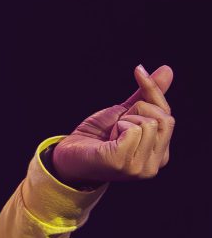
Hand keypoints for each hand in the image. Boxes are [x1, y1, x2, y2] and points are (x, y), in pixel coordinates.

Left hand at [51, 64, 174, 187]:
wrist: (69, 154)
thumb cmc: (97, 136)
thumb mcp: (125, 112)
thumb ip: (147, 95)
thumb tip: (167, 69)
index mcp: (159, 154)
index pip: (168, 116)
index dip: (153, 90)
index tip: (138, 70)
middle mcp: (154, 165)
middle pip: (163, 118)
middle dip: (137, 110)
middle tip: (118, 123)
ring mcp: (139, 168)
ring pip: (148, 123)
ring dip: (124, 121)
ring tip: (112, 135)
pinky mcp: (122, 163)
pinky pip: (133, 130)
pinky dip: (118, 127)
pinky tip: (108, 140)